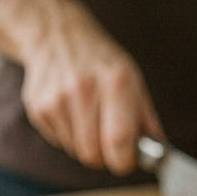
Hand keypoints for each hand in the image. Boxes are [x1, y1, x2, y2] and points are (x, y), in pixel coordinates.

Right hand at [21, 0, 162, 174]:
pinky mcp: (37, 108)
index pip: (118, 140)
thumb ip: (146, 119)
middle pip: (93, 154)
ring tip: (88, 117)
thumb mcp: (133, 79)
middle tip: (109, 142)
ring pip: (75, 151)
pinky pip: (59, 142)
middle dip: (104, 157)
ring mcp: (56, 99)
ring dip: (85, 144)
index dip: (124, 161)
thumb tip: (159, 154)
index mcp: (115, 81)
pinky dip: (68, 135)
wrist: (57, 35)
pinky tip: (71, 111)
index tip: (127, 161)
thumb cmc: (101, 62)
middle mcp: (83, 89)